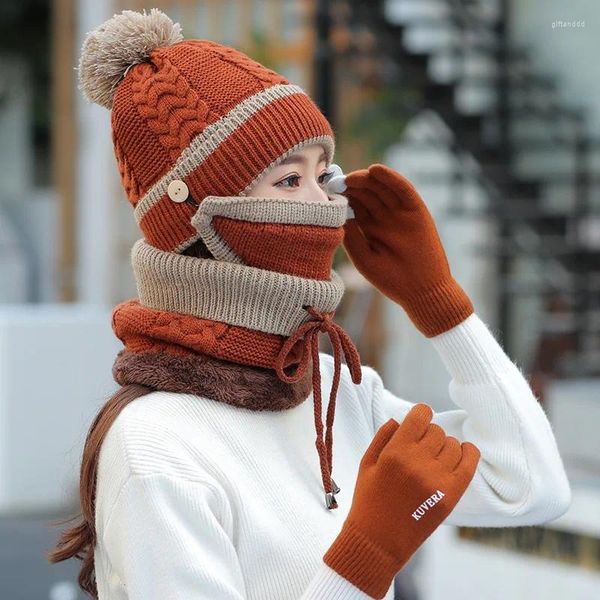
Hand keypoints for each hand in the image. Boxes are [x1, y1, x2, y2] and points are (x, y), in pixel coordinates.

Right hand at [323, 403, 480, 598]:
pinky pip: (469, 462)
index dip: (420, 414)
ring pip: (453, 445)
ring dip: (444, 446)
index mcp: (395, 452)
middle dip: (428, 434)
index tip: (418, 421)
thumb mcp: (367, 463)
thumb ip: (383, 436)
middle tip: (420, 448)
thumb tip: (401, 418)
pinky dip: (468, 453)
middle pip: (436, 431)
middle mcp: (418, 463)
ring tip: (434, 458)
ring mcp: (436, 480)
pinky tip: (461, 452)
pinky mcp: (450, 495)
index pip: (421, 415)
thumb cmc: (369, 500)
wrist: (378, 542)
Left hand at [341, 163, 473, 336]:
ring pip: (382, 188)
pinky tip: (376, 170)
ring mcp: (400, 213)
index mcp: (369, 227)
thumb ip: (351, 236)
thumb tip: (336, 212)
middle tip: (336, 180)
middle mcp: (383, 217)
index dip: (340, 195)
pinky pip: (403, 190)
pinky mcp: (417, 211)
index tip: (325, 188)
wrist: (423, 292)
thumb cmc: (391, 280)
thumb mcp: (364, 258)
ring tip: (352, 177)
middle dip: (351, 185)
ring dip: (367, 179)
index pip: (353, 204)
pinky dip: (391, 178)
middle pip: (366, 192)